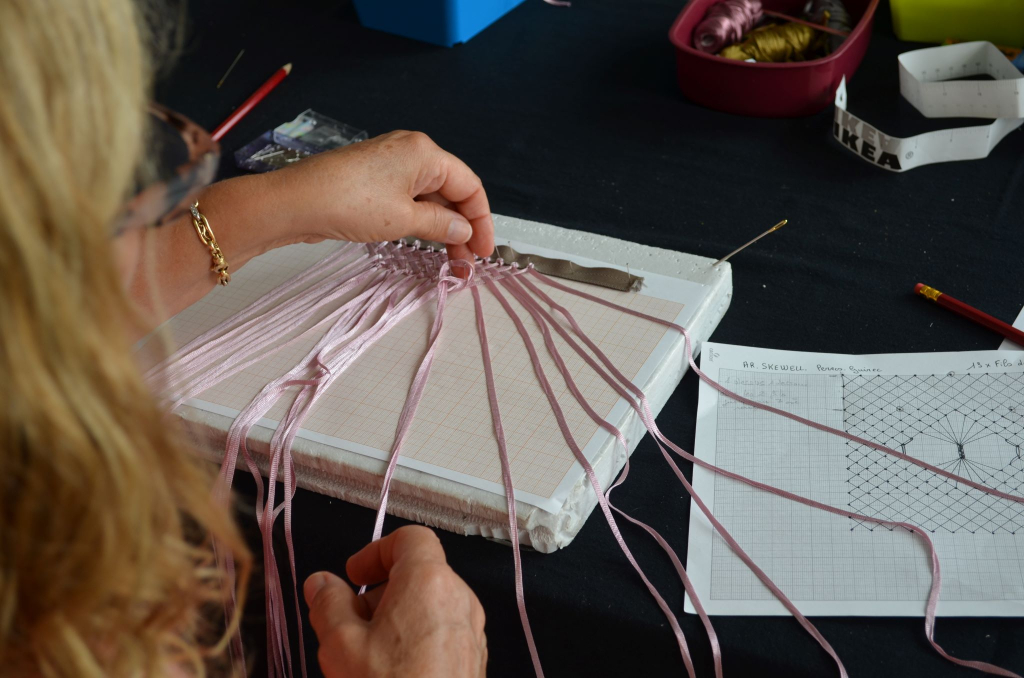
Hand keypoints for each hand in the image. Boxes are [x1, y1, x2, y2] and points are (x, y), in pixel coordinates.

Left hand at [267, 130, 494, 263]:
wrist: (295, 202)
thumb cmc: (348, 202)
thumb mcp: (404, 219)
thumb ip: (440, 224)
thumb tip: (463, 230)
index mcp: (424, 153)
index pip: (469, 186)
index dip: (481, 220)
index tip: (484, 250)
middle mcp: (410, 152)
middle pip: (451, 191)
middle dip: (463, 227)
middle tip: (468, 262)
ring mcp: (390, 165)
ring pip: (430, 198)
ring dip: (443, 228)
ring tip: (450, 260)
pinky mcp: (374, 179)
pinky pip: (410, 199)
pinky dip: (422, 221)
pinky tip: (426, 242)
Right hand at [304, 526, 486, 677]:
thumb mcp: (340, 645)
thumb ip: (327, 604)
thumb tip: (320, 583)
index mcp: (429, 581)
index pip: (410, 538)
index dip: (376, 551)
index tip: (353, 575)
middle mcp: (459, 599)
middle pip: (419, 573)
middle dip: (380, 591)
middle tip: (349, 620)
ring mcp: (471, 631)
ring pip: (431, 605)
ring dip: (397, 617)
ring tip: (367, 653)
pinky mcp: (473, 660)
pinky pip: (443, 633)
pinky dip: (416, 638)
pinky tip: (392, 671)